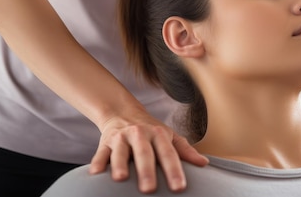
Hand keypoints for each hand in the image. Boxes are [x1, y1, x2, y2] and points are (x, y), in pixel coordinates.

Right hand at [89, 110, 208, 193]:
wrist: (122, 112)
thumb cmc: (150, 129)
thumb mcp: (169, 136)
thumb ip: (185, 150)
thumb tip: (204, 163)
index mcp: (158, 134)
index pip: (168, 153)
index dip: (174, 170)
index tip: (179, 187)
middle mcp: (140, 134)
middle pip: (144, 153)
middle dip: (146, 170)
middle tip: (149, 190)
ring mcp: (122, 137)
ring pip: (120, 151)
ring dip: (120, 164)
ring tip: (121, 179)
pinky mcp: (105, 141)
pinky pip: (100, 152)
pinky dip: (97, 162)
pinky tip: (95, 173)